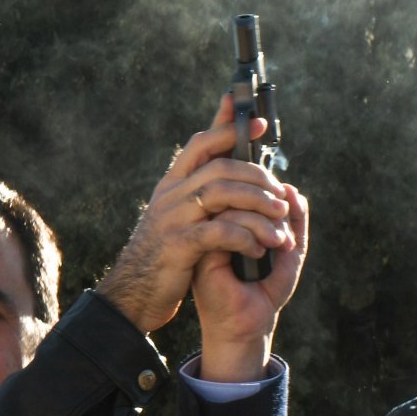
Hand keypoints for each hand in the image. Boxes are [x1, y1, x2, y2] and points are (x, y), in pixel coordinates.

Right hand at [99, 95, 293, 333]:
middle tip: (281, 192)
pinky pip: (219, 232)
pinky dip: (244, 237)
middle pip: (220, 167)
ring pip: (222, 193)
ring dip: (257, 204)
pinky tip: (259, 248)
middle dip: (257, 176)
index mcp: (172, 184)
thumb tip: (227, 173)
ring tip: (280, 219)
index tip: (260, 121)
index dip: (230, 128)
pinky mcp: (179, 245)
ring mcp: (173, 218)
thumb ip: (198, 195)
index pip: (202, 143)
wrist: (135, 294)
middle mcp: (171, 195)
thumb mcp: (177, 218)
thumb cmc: (165, 256)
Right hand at [192, 181, 308, 381]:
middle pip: (237, 188)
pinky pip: (222, 228)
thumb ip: (294, 220)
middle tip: (285, 228)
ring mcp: (203, 234)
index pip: (242, 182)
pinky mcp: (198, 251)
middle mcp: (213, 220)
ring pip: (231, 205)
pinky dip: (249, 236)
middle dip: (269, 202)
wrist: (248, 325)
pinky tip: (260, 253)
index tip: (285, 208)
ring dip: (263, 220)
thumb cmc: (265, 288)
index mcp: (230, 216)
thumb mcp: (288, 250)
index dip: (266, 187)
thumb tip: (292, 189)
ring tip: (280, 243)